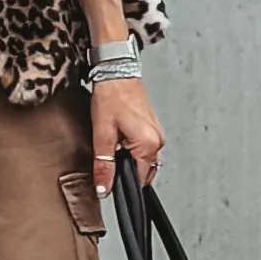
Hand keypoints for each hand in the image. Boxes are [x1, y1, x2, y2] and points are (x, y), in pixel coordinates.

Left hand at [89, 72, 164, 192]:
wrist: (116, 72)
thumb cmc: (111, 97)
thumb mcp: (102, 134)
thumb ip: (104, 164)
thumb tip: (104, 187)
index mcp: (149, 144)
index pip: (139, 179)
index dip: (122, 181)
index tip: (109, 176)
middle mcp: (158, 140)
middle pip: (143, 170)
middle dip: (126, 170)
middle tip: (109, 156)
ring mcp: (157, 133)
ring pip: (144, 159)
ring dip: (129, 158)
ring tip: (113, 142)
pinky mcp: (152, 127)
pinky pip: (144, 147)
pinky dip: (132, 148)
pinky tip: (119, 137)